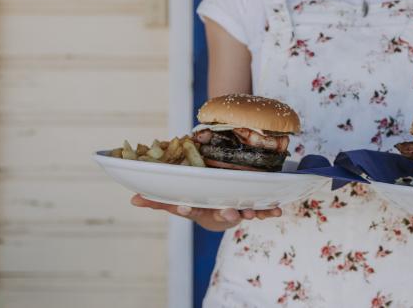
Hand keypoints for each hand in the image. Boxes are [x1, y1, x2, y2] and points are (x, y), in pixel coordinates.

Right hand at [131, 194, 281, 231]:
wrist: (220, 215)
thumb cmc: (198, 206)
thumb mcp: (178, 203)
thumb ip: (158, 201)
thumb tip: (133, 198)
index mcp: (200, 209)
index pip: (191, 210)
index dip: (187, 209)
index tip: (184, 206)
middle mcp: (218, 211)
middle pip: (220, 213)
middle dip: (224, 213)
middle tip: (227, 210)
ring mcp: (236, 210)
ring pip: (242, 213)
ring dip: (248, 213)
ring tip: (252, 211)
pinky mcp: (251, 208)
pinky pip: (262, 210)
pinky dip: (270, 211)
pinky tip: (279, 210)